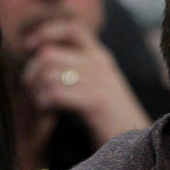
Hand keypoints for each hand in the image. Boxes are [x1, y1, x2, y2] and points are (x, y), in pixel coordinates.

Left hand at [21, 18, 150, 142]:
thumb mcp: (100, 86)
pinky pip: (55, 93)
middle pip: (49, 53)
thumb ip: (80, 69)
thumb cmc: (112, 119)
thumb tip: (42, 58)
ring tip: (42, 105)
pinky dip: (44, 104)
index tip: (31, 47)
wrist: (139, 141)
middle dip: (32, 72)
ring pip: (48, 74)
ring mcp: (99, 83)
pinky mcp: (95, 103)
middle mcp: (100, 65)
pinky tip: (49, 112)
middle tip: (33, 91)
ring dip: (37, 92)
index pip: (73, 28)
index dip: (47, 32)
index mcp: (102, 58)